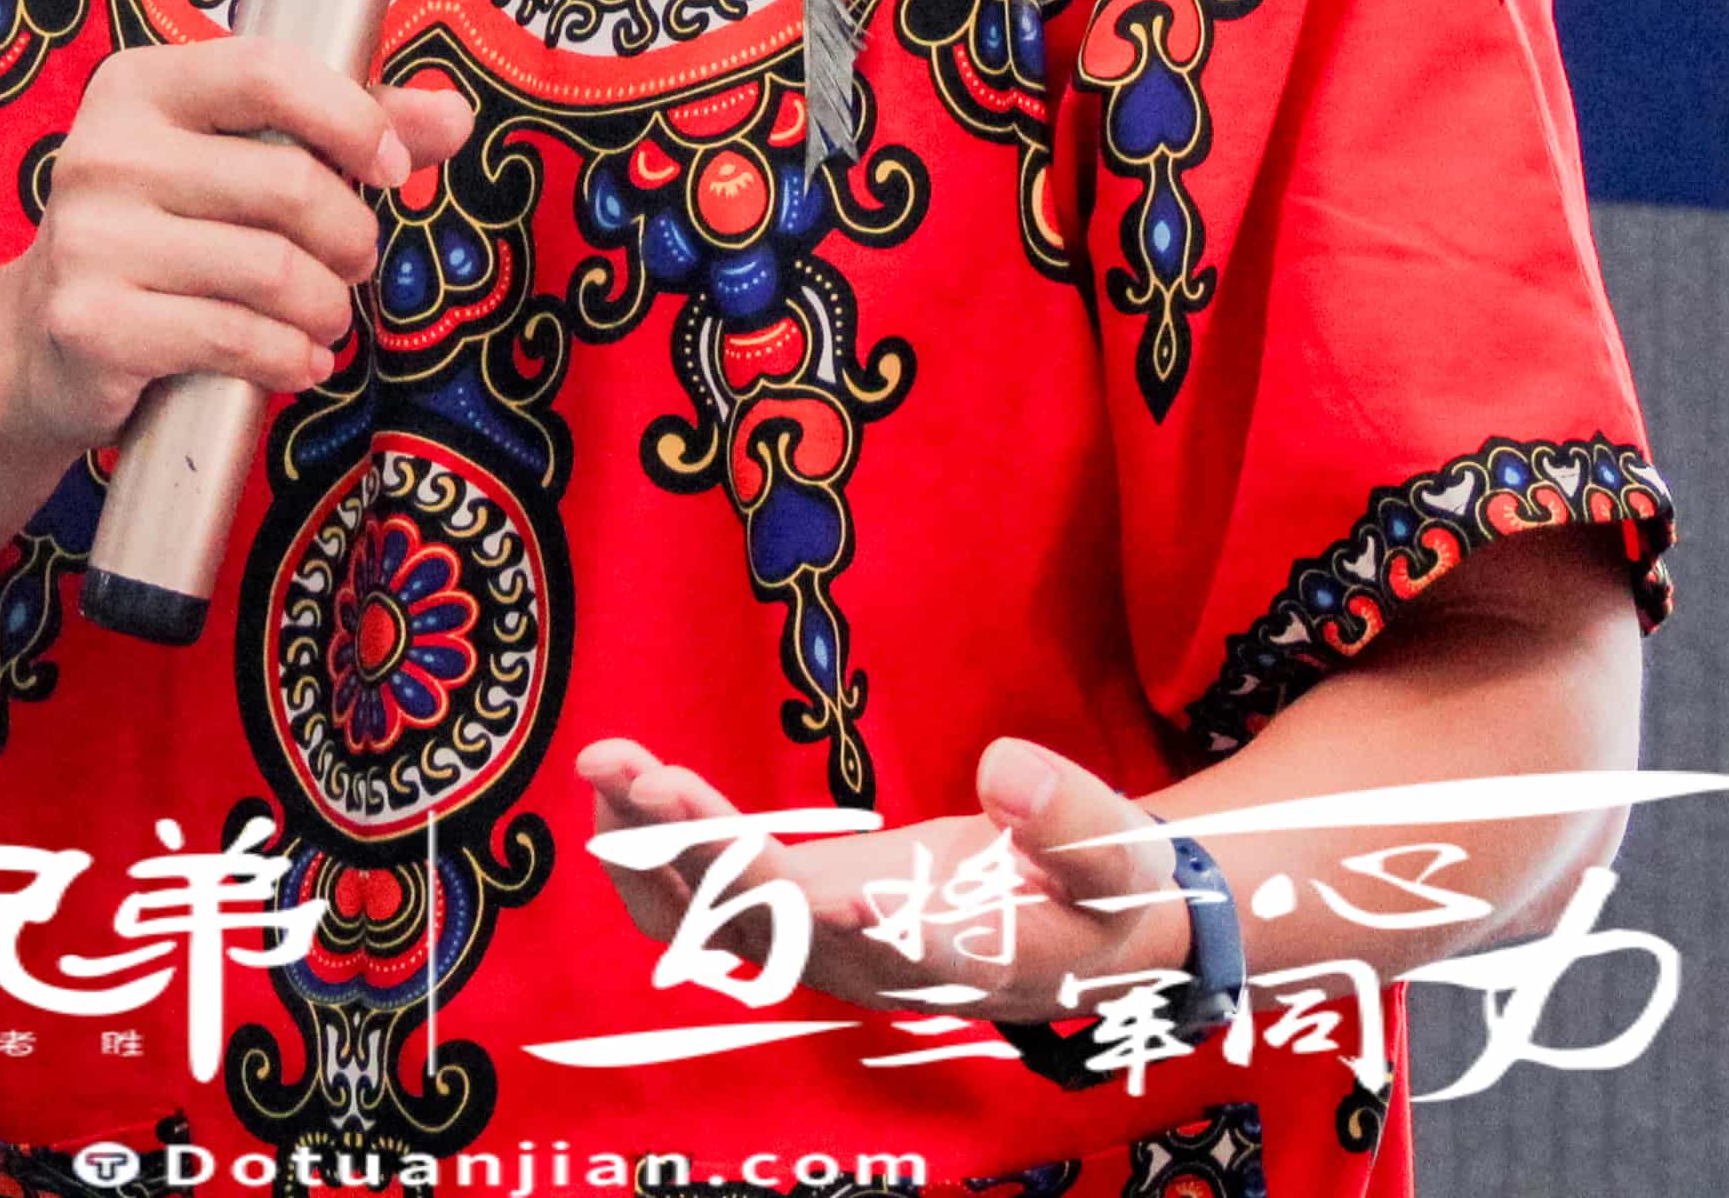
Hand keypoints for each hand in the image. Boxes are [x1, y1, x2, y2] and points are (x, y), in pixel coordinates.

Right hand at [0, 36, 477, 452]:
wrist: (35, 343)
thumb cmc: (158, 237)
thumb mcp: (235, 162)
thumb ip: (343, 130)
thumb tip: (450, 116)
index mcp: (141, 87)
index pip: (271, 73)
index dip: (354, 120)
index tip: (391, 169)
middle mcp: (105, 151)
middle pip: (290, 184)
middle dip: (352, 237)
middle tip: (352, 264)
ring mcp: (90, 238)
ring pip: (273, 271)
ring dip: (326, 308)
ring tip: (323, 319)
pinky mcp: (92, 322)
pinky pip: (236, 338)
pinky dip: (288, 358)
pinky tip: (293, 362)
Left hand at [572, 733, 1194, 1029]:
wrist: (1087, 935)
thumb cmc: (1109, 894)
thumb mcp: (1120, 856)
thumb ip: (1073, 821)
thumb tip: (1006, 770)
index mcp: (953, 962)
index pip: (876, 950)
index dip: (825, 923)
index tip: (797, 884)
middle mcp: (867, 968)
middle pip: (765, 928)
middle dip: (701, 854)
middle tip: (650, 776)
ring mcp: (820, 944)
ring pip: (709, 919)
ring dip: (650, 847)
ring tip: (608, 760)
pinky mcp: (797, 908)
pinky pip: (704, 892)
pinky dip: (656, 842)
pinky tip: (622, 778)